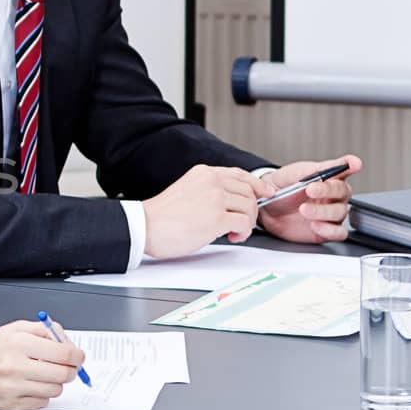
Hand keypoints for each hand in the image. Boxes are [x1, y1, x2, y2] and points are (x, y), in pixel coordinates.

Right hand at [0, 320, 84, 409]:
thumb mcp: (13, 329)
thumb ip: (43, 331)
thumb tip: (68, 342)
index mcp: (18, 343)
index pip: (64, 353)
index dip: (77, 355)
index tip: (77, 356)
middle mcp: (16, 366)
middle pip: (64, 374)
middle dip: (69, 370)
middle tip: (64, 366)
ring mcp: (13, 387)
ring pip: (55, 390)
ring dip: (54, 382)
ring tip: (41, 374)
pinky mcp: (11, 404)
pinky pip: (42, 402)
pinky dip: (41, 394)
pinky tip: (30, 385)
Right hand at [141, 164, 263, 257]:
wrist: (145, 227)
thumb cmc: (161, 216)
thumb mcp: (187, 190)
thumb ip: (208, 190)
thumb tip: (231, 202)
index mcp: (203, 173)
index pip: (239, 174)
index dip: (257, 184)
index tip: (265, 193)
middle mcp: (211, 182)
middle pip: (249, 191)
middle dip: (250, 210)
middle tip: (241, 223)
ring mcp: (215, 198)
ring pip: (250, 207)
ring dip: (246, 223)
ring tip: (233, 232)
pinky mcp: (217, 218)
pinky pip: (244, 223)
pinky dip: (243, 233)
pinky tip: (232, 236)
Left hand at [256, 154, 361, 243]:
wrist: (267, 209)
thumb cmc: (281, 188)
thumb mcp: (289, 175)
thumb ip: (302, 172)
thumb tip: (303, 176)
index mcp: (325, 177)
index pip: (342, 169)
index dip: (349, 165)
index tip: (354, 163)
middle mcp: (332, 196)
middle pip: (343, 191)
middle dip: (327, 190)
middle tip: (310, 190)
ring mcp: (330, 213)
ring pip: (340, 212)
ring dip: (323, 211)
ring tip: (304, 210)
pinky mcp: (326, 231)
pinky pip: (338, 233)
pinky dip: (329, 230)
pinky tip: (314, 225)